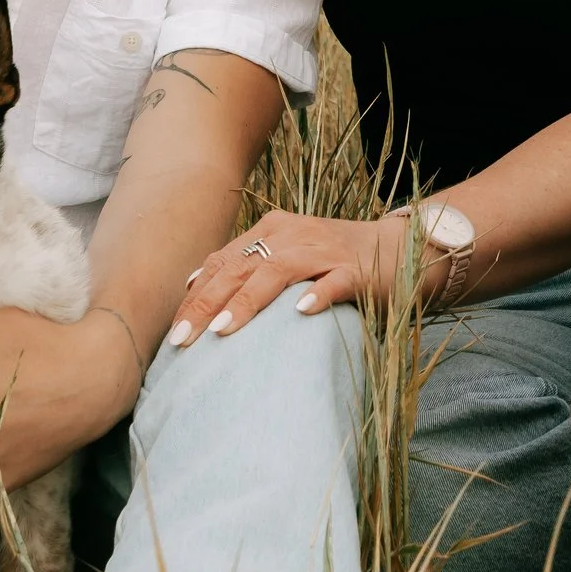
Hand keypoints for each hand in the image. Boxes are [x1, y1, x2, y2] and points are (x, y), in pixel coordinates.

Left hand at [168, 209, 406, 346]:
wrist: (398, 250)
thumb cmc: (334, 261)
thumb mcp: (286, 257)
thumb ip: (247, 268)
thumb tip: (194, 287)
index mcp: (272, 231)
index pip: (223, 262)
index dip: (195, 295)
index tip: (172, 330)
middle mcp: (293, 235)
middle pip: (241, 268)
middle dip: (207, 304)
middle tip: (182, 340)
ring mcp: (325, 251)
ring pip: (279, 272)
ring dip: (248, 301)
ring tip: (224, 330)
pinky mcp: (357, 270)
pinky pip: (334, 282)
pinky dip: (318, 294)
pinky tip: (301, 312)